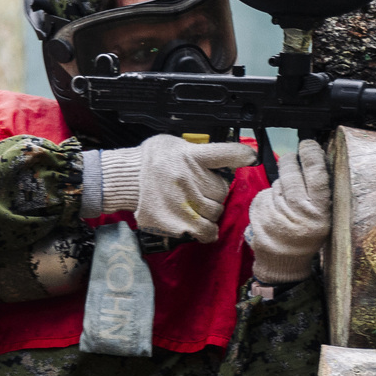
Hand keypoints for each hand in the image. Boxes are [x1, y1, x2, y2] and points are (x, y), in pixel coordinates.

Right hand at [96, 134, 256, 242]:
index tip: (250, 157)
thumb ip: (195, 151)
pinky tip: (202, 225)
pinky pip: (206, 230)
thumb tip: (220, 157)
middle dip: (215, 192)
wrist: (125, 180)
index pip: (223, 153)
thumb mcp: (173, 144)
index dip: (240, 154)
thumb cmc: (150, 160)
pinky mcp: (178, 222)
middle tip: (202, 190)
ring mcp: (184, 202)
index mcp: (189, 155)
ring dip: (211, 210)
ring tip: (197, 206)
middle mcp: (189, 178)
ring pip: (216, 211)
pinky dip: (208, 230)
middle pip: (222, 190)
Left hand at [245, 139, 329, 281]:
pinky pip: (264, 193)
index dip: (312, 154)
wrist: (283, 263)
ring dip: (281, 183)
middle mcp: (299, 211)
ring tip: (286, 198)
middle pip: (291, 171)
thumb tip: (315, 158)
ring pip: (277, 182)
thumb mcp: (323, 219)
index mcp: (320, 211)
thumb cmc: (307, 237)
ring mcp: (277, 212)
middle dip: (291, 161)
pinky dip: (268, 196)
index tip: (308, 145)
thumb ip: (320, 193)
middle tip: (293, 160)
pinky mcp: (260, 214)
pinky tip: (274, 209)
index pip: (317, 173)